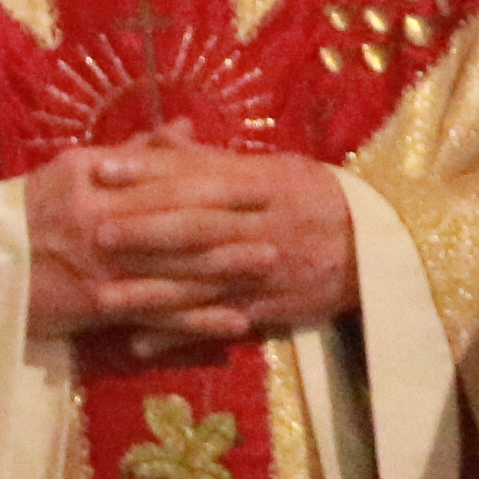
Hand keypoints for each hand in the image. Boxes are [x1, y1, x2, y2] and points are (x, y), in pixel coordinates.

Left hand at [24, 137, 364, 355]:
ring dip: (152, 293)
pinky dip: (181, 336)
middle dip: (147, 231)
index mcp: (264, 185)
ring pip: (204, 283)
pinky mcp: (272, 309)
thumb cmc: (318, 198)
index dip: (152, 173)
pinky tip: (141, 343)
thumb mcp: (276, 167)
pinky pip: (220, 324)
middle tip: (96, 234)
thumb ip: (215, 159)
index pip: (202, 176)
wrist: (382, 248)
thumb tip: (162, 135)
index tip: (103, 169)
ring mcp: (268, 272)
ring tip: (102, 299)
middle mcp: (264, 227)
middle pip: (201, 227)